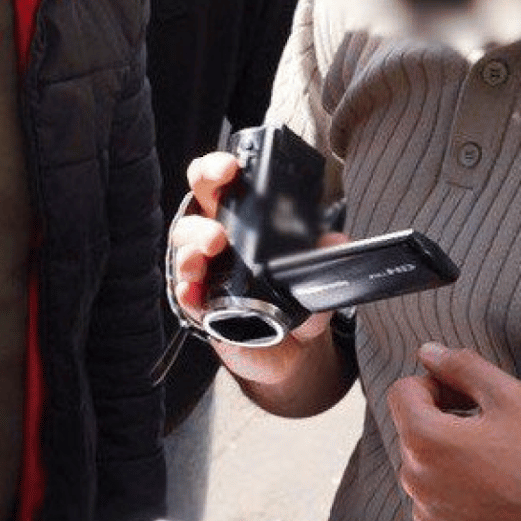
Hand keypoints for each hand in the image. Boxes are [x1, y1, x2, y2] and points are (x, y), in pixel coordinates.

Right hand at [169, 153, 346, 411]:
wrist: (287, 352)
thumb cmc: (290, 302)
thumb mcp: (310, 280)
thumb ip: (321, 261)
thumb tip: (337, 240)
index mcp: (237, 223)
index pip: (216, 186)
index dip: (215, 170)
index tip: (229, 169)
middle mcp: (213, 244)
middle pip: (193, 215)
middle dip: (199, 220)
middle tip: (218, 230)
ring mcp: (203, 276)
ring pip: (183, 253)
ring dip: (190, 253)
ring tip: (203, 257)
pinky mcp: (201, 309)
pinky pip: (185, 298)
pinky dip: (187, 294)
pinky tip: (194, 293)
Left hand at [388, 342, 520, 520]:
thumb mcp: (511, 397)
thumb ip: (463, 367)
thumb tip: (428, 352)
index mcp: (423, 439)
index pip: (402, 392)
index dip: (434, 387)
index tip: (466, 400)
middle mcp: (413, 479)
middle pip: (413, 434)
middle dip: (441, 425)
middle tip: (489, 433)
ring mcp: (425, 514)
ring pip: (423, 473)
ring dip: (447, 464)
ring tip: (494, 469)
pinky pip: (436, 509)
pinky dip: (455, 500)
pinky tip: (492, 500)